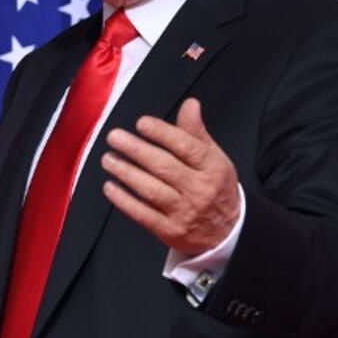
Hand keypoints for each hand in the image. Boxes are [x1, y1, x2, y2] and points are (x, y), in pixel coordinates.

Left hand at [100, 98, 239, 255]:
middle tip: (114, 137)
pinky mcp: (170, 231)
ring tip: (108, 159)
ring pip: (151, 190)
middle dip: (136, 150)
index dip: (161, 133)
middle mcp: (199, 190)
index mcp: (212, 168)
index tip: (141, 123)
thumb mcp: (215, 158)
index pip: (186, 146)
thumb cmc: (216, 188)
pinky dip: (124, 200)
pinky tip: (110, 186)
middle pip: (164, 166)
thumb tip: (190, 104)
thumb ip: (196, 132)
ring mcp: (184, 212)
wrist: (228, 233)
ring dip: (126, 172)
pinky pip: (143, 214)